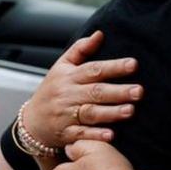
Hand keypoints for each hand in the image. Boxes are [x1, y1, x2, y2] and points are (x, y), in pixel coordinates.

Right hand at [24, 30, 142, 147]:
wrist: (31, 121)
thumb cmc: (52, 90)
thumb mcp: (61, 66)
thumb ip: (81, 49)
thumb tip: (100, 33)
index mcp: (69, 76)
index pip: (94, 69)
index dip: (114, 67)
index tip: (134, 64)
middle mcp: (68, 94)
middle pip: (95, 92)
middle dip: (118, 91)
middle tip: (139, 91)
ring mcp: (66, 115)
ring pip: (90, 113)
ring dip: (111, 113)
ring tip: (130, 111)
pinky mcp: (66, 133)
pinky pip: (81, 134)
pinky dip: (95, 135)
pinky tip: (111, 136)